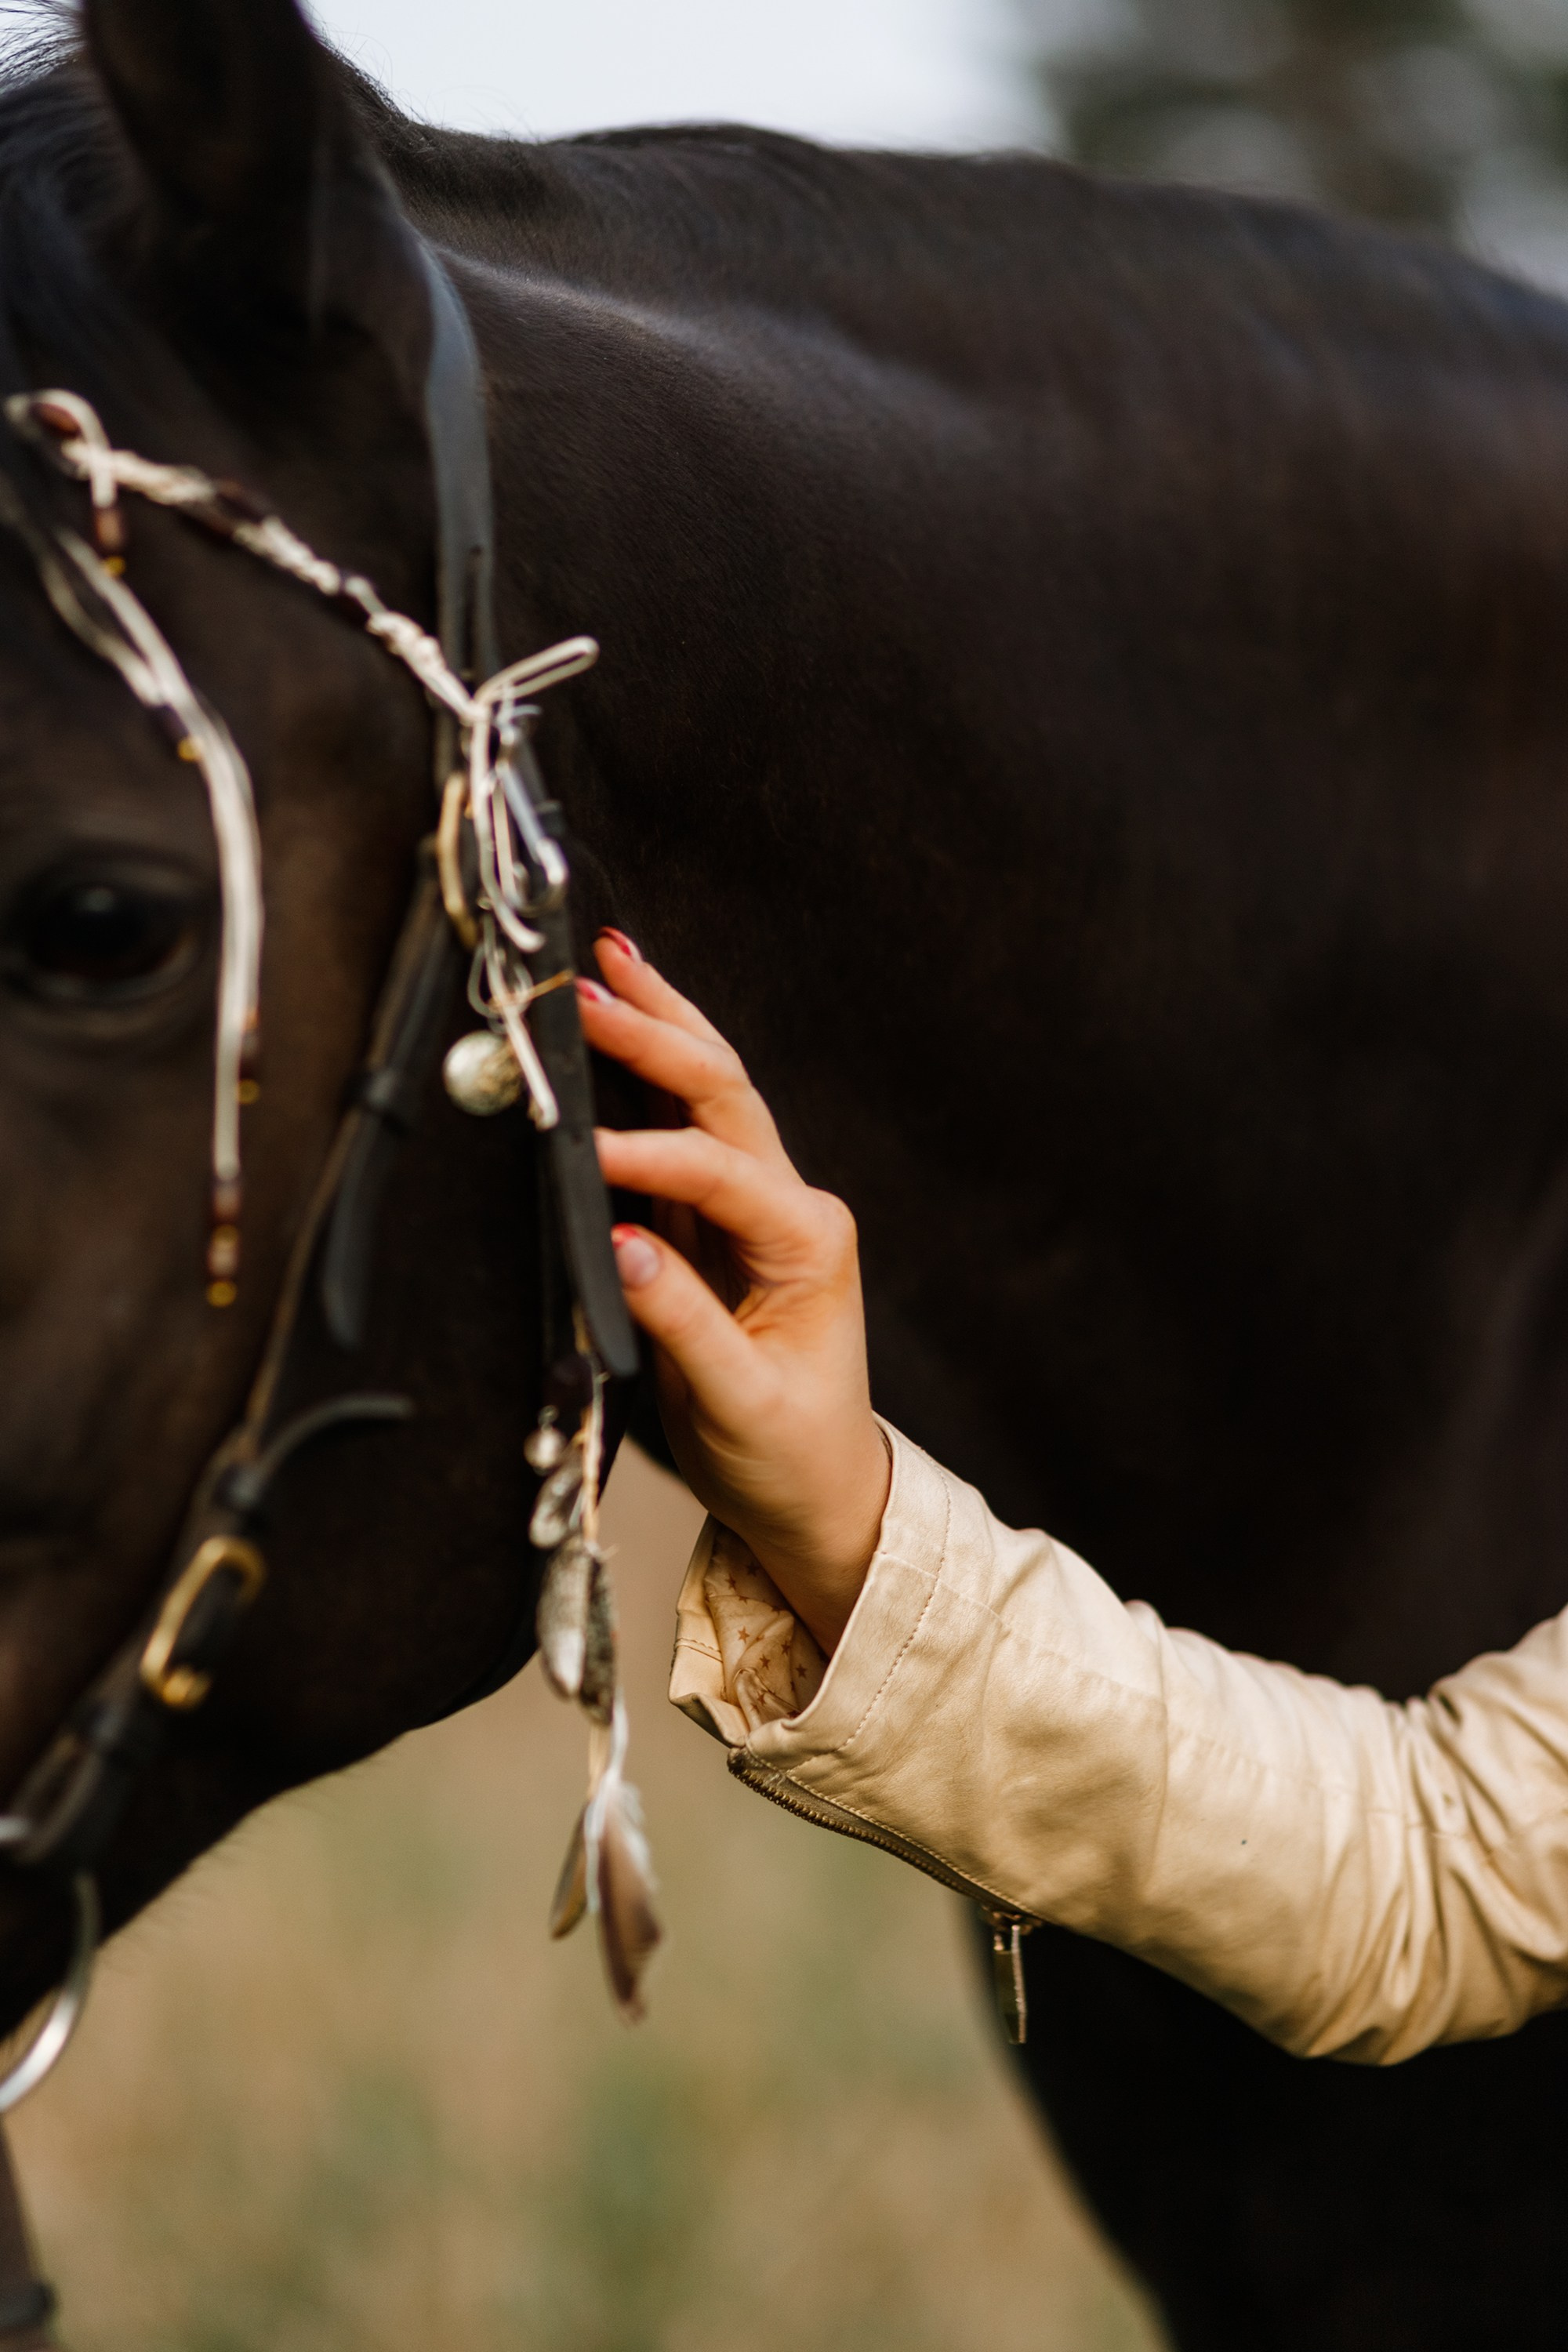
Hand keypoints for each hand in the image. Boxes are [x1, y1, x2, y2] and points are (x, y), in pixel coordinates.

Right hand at [579, 933, 889, 1653]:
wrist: (819, 1492)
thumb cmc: (790, 1453)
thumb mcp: (740, 1406)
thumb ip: (683, 1325)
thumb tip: (622, 1251)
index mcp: (809, 1244)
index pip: (720, 1174)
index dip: (650, 1159)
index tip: (583, 1158)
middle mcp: (791, 1208)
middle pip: (723, 1095)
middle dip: (659, 1034)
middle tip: (594, 987)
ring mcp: (756, 1206)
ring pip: (708, 1092)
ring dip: (661, 1025)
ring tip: (613, 959)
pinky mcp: (718, 1219)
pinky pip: (682, 1128)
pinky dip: (649, 1073)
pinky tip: (623, 1026)